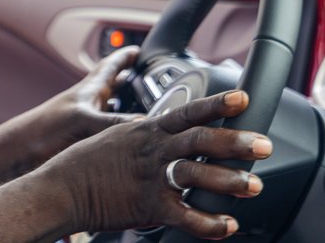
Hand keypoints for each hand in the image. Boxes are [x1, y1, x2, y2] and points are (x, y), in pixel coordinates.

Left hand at [0, 46, 140, 168]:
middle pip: (116, 85)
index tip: (140, 49)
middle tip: (153, 81)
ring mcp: (85, 120)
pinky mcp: (82, 138)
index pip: (112, 65)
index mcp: (90, 89)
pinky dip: (121, 130)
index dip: (127, 56)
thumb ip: (113, 122)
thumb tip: (144, 124)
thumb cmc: (45, 130)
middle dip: (134, 81)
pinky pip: (108, 128)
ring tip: (148, 110)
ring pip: (113, 107)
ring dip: (129, 106)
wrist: (19, 152)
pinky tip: (127, 140)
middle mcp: (89, 102)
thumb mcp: (83, 122)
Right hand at [50, 90, 270, 238]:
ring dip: (228, 180)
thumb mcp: (116, 138)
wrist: (61, 187)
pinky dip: (208, 223)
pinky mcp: (147, 205)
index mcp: (146, 129)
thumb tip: (168, 135)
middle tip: (264, 143)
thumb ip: (146, 136)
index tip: (243, 97)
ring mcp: (150, 176)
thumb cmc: (84, 163)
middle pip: (199, 139)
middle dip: (235, 141)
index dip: (217, 103)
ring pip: (196, 174)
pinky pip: (184, 215)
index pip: (187, 111)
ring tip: (254, 185)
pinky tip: (226, 226)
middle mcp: (152, 149)